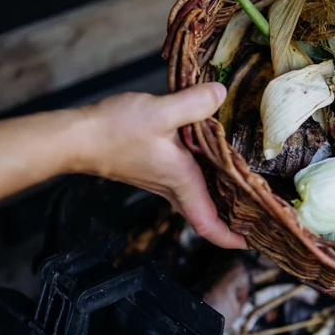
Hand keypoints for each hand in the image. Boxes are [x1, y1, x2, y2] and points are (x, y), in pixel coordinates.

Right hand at [76, 84, 246, 249]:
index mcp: (182, 181)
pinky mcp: (153, 169)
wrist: (77, 138)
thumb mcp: (161, 112)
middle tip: (258, 213)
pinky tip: (212, 157)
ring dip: (219, 197)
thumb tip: (220, 94)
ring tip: (244, 186)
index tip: (252, 241)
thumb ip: (194, 103)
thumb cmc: (114, 132)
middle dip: (233, 218)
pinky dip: (203, 177)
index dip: (231, 238)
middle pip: (208, 214)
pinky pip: (185, 181)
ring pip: (197, 197)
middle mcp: (173, 186)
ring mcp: (161, 180)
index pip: (209, 224)